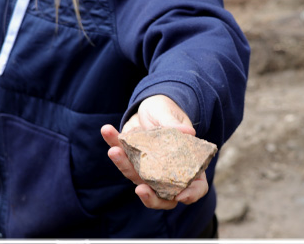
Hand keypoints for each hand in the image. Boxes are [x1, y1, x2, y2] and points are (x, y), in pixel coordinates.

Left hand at [101, 95, 208, 209]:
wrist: (150, 107)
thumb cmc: (169, 114)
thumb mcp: (174, 116)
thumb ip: (177, 124)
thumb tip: (187, 131)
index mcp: (187, 166)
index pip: (196, 188)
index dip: (191, 194)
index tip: (181, 196)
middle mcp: (165, 174)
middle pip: (161, 195)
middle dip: (149, 195)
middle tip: (141, 189)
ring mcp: (145, 170)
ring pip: (135, 176)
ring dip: (123, 165)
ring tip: (114, 151)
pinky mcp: (129, 158)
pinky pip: (120, 154)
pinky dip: (112, 143)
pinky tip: (107, 131)